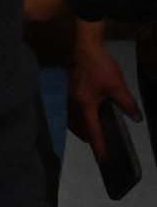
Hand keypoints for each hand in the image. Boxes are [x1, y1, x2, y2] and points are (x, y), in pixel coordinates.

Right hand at [69, 20, 142, 157]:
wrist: (86, 48)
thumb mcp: (118, 86)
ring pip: (73, 120)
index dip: (99, 145)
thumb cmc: (100, 67)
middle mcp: (74, 103)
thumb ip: (127, 104)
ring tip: (92, 134)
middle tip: (98, 147)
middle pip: (78, 128)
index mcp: (85, 105)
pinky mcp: (71, 90)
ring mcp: (70, 96)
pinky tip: (87, 116)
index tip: (103, 159)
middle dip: (87, 139)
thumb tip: (136, 119)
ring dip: (82, 129)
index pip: (92, 130)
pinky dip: (79, 119)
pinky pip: (72, 111)